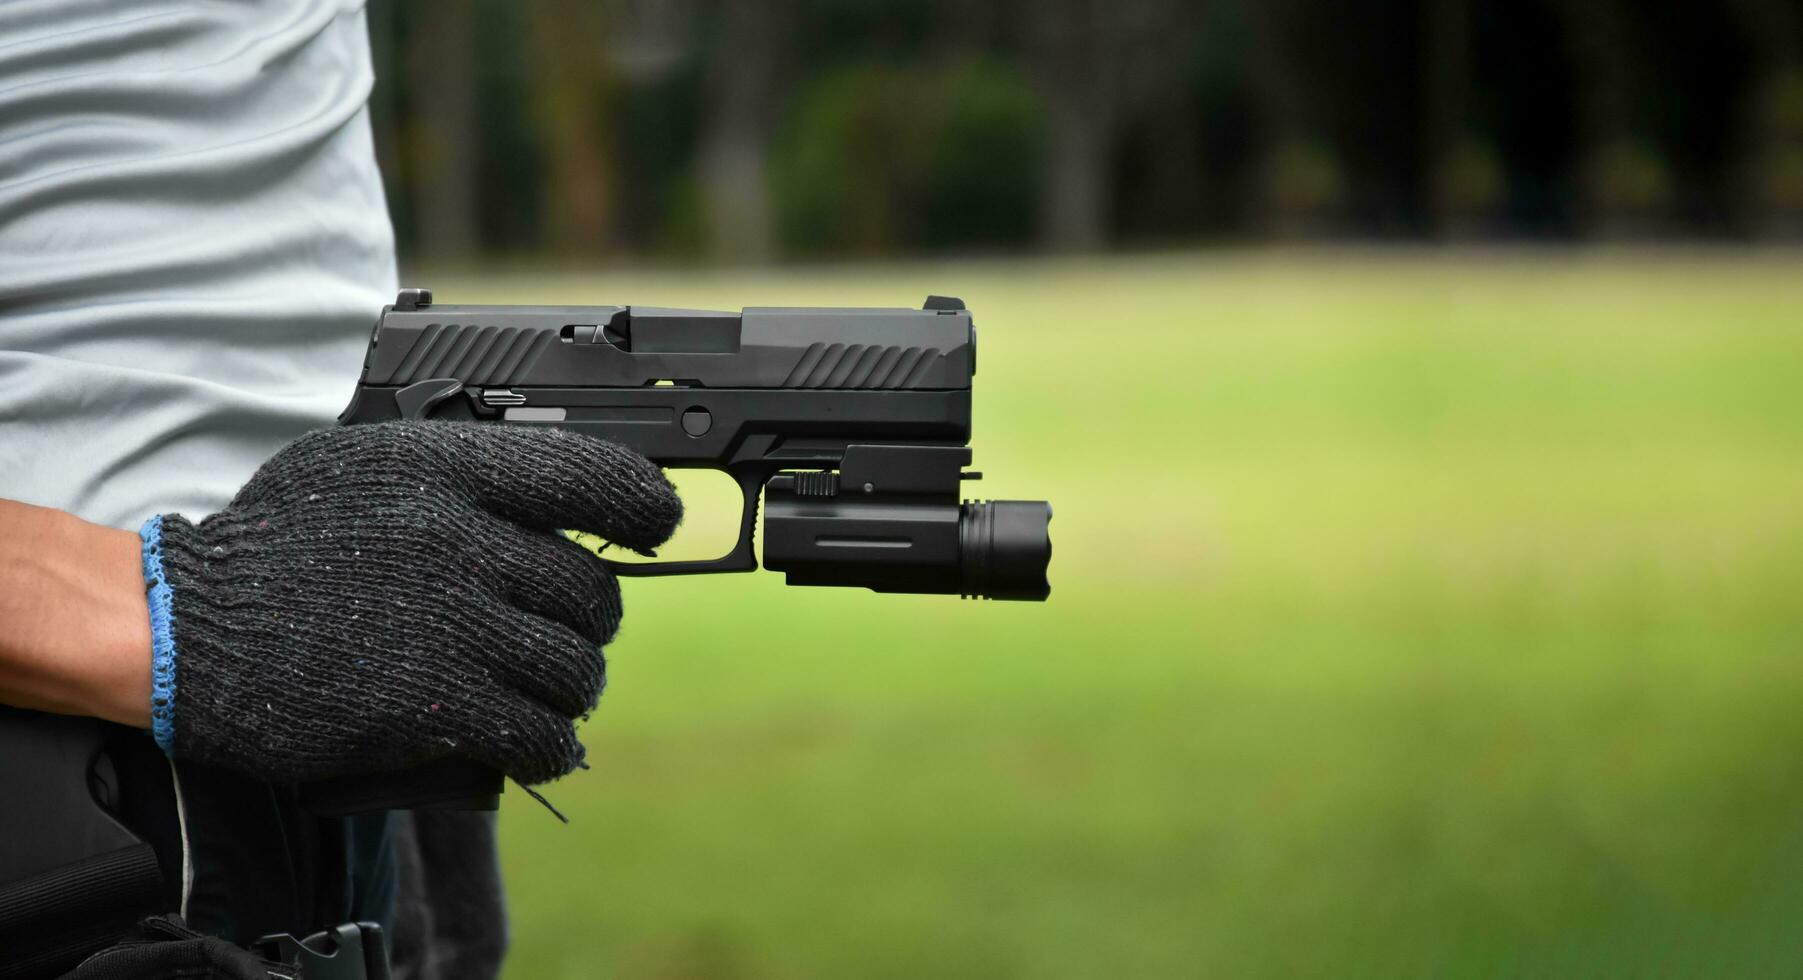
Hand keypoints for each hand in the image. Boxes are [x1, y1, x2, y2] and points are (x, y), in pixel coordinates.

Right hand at [144, 420, 680, 784]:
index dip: (645, 506)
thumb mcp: (366, 464)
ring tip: (548, 687)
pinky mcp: (434, 707)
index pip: (595, 478)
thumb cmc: (277, 541)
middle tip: (569, 630)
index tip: (656, 527)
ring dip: (575, 686)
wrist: (184, 626)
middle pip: (595, 592)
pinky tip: (537, 739)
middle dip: (592, 620)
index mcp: (449, 472)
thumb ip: (461, 474)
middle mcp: (462, 542)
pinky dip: (551, 742)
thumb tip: (555, 501)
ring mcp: (452, 627)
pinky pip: (542, 734)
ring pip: (579, 669)